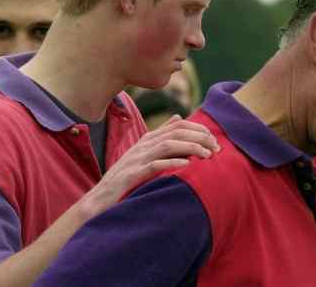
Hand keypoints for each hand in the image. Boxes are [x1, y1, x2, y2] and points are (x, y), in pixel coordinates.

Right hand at [80, 115, 219, 216]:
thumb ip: (161, 136)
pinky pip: (153, 165)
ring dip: (190, 148)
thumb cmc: (124, 179)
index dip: (198, 129)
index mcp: (147, 139)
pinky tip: (187, 166)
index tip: (214, 139)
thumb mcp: (143, 153)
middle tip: (217, 148)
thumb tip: (179, 116)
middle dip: (199, 138)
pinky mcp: (131, 175)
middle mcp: (142, 145)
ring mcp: (136, 159)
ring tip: (208, 155)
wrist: (98, 200)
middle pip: (175, 133)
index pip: (177, 125)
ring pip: (167, 145)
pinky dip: (171, 163)